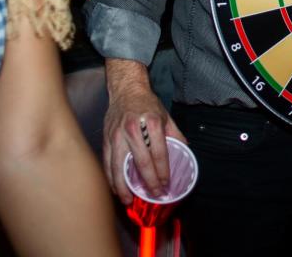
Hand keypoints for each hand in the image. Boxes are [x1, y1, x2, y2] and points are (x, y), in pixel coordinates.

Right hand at [102, 66, 185, 205]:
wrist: (126, 90)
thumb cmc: (147, 104)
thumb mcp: (166, 116)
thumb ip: (175, 135)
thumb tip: (185, 152)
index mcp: (151, 123)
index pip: (159, 153)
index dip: (163, 172)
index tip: (166, 185)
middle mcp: (133, 129)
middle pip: (141, 162)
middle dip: (148, 183)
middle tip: (153, 196)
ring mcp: (117, 135)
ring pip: (119, 166)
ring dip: (124, 187)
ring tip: (128, 201)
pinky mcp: (106, 139)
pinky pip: (107, 163)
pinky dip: (110, 178)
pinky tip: (115, 188)